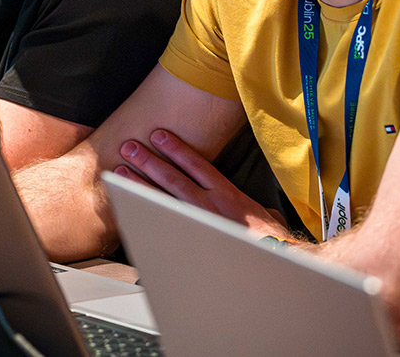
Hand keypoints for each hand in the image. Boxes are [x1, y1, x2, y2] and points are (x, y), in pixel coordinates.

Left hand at [117, 129, 288, 237]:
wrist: (277, 263)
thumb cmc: (274, 242)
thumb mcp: (266, 215)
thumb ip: (251, 206)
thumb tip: (254, 208)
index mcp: (227, 194)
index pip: (196, 164)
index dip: (175, 148)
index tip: (159, 135)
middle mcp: (209, 205)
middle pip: (172, 177)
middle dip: (148, 160)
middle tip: (129, 147)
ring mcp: (197, 224)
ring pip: (163, 198)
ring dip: (140, 183)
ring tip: (122, 170)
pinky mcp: (190, 241)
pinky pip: (163, 226)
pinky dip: (145, 216)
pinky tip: (129, 208)